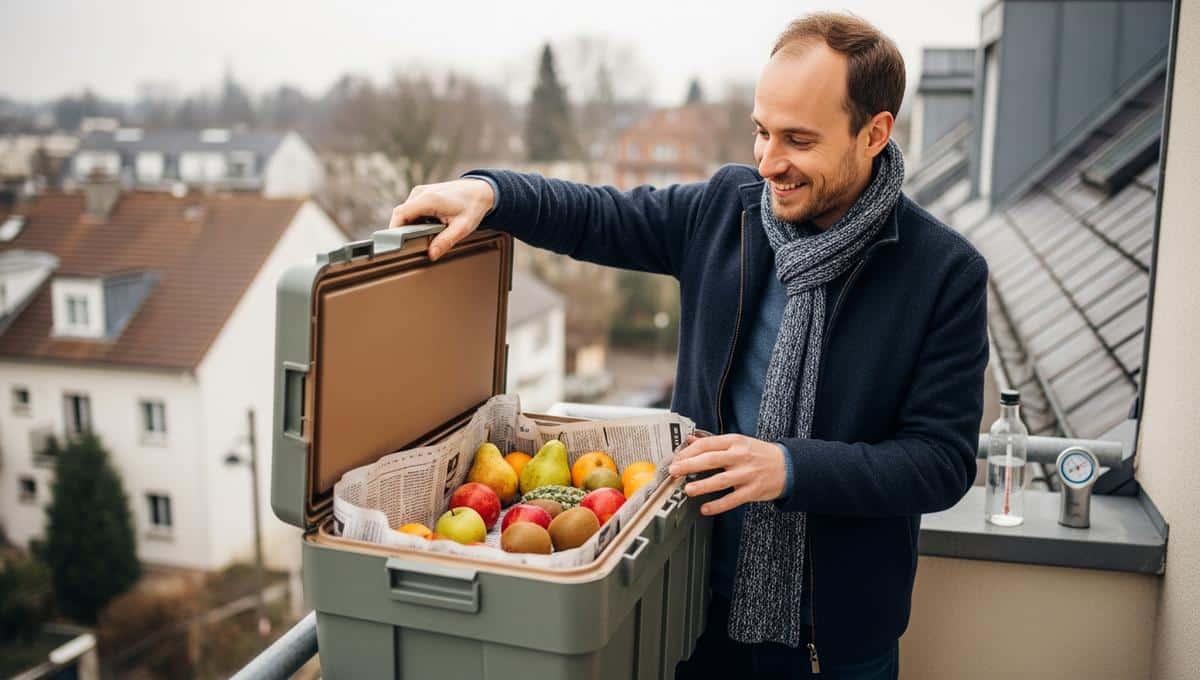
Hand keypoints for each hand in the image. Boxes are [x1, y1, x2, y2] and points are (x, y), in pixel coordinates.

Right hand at [389, 178, 495, 259]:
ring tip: (421, 236)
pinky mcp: (423, 193)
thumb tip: (432, 254)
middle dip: (402, 230)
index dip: (394, 230)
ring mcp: (420, 191)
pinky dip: (415, 219)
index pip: (400, 215)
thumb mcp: (462, 227)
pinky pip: (412, 208)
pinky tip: (426, 227)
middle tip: (408, 246)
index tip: (394, 244)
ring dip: (410, 225)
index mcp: (428, 199)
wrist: (480, 191)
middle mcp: (421, 192)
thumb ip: (446, 241)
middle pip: (400, 214)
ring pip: (406, 212)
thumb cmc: (473, 206)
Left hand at [668, 434, 787, 514]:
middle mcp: (740, 456)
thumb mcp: (738, 442)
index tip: (676, 459)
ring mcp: (747, 474)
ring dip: (702, 485)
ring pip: (721, 480)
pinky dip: (718, 505)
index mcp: (734, 442)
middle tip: (674, 471)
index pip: (707, 444)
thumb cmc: (759, 454)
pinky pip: (733, 499)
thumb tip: (690, 440)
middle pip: (710, 460)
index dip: (688, 452)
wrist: (788, 466)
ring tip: (688, 490)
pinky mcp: (753, 491)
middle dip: (689, 466)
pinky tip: (706, 508)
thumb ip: (714, 443)